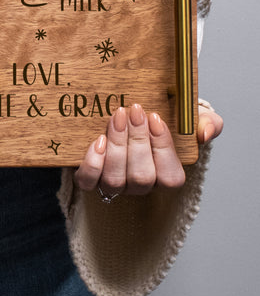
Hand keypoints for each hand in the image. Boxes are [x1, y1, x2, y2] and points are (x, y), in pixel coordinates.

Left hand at [74, 102, 222, 197]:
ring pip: (115, 180)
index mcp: (165, 175)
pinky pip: (89, 182)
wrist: (126, 118)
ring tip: (117, 117)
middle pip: (141, 177)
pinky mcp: (90, 178)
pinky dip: (92, 163)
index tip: (155, 117)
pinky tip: (97, 140)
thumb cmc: (158, 120)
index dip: (162, 148)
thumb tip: (204, 132)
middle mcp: (140, 184)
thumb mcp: (188, 117)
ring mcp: (114, 184)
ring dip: (116, 146)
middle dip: (137, 141)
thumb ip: (207, 123)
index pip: (170, 177)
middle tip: (134, 111)